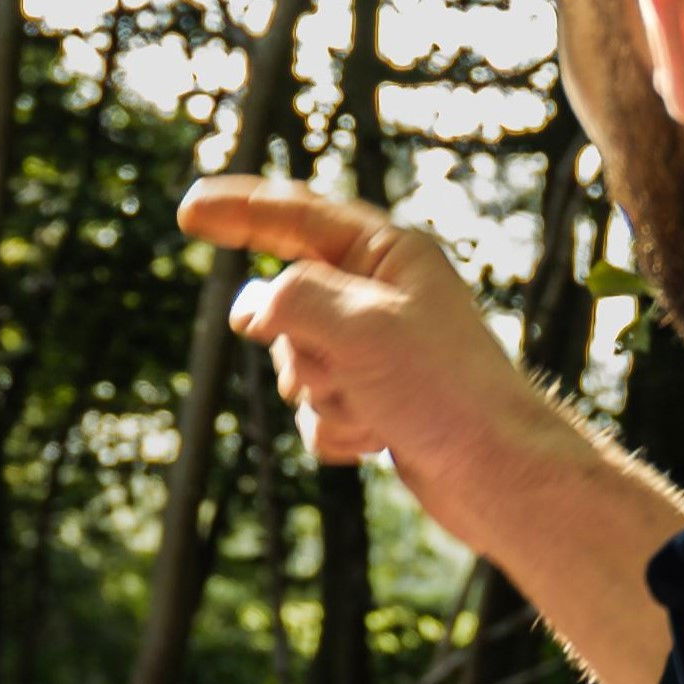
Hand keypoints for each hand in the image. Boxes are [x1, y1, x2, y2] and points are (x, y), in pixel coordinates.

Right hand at [179, 173, 683, 683]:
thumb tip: (249, 308)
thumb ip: (290, 300)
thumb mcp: (358, 327)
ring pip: (296, 365)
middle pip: (287, 306)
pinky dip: (337, 430)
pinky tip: (379, 441)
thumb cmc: (443, 389)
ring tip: (378, 409)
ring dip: (324, 396)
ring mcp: (376, 351)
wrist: (497, 474)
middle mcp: (381, 295)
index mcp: (388, 253)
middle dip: (302, 350)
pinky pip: (315, 411)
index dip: (237, 210)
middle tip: (348, 371)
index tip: (186, 210)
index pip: (296, 216)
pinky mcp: (376, 400)